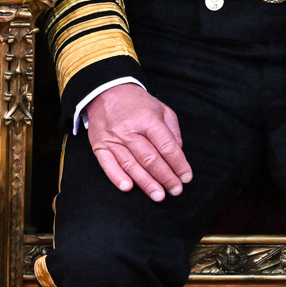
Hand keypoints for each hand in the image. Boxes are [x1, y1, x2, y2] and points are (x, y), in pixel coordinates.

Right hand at [85, 83, 192, 200]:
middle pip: (150, 159)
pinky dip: (117, 177)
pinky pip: (108, 164)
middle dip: (166, 177)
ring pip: (131, 165)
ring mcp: (113, 138)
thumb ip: (172, 131)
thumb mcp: (161, 109)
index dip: (179, 164)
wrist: (105, 91)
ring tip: (159, 196)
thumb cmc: (136, 103)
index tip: (186, 177)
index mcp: (147, 119)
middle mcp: (129, 130)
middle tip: (176, 190)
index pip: (167, 147)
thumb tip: (178, 154)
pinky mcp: (99, 145)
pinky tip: (128, 188)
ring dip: (146, 183)